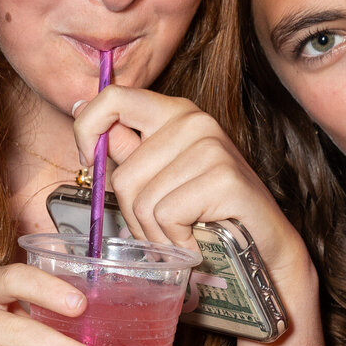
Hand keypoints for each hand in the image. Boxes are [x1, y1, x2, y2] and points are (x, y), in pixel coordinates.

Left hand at [72, 84, 308, 286]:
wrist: (265, 247)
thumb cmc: (210, 214)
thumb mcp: (163, 174)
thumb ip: (127, 146)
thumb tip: (80, 108)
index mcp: (174, 112)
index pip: (112, 97)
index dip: (87, 130)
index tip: (89, 163)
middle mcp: (193, 120)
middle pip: (123, 174)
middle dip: (134, 217)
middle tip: (163, 231)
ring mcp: (211, 145)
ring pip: (143, 201)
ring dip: (157, 235)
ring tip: (183, 237)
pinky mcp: (224, 176)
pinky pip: (167, 216)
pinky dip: (177, 242)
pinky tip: (197, 242)